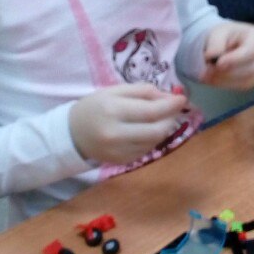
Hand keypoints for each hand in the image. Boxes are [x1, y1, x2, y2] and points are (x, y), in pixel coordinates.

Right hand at [69, 83, 187, 163]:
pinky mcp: (122, 162)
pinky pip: (146, 150)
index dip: (171, 105)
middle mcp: (117, 134)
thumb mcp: (114, 91)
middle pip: (157, 130)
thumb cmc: (94, 107)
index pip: (151, 111)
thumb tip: (168, 96)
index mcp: (113, 111)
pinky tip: (145, 130)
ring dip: (163, 128)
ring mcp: (119, 151)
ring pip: (155, 141)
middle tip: (172, 110)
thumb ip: (142, 91)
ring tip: (158, 118)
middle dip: (171, 119)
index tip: (182, 99)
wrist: (71, 134)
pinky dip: (152, 139)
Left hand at [201, 21, 253, 89]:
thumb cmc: (226, 36)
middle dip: (228, 72)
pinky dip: (227, 84)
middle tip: (208, 70)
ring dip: (226, 80)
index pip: (250, 52)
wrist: (227, 42)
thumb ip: (215, 44)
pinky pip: (243, 86)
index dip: (234, 60)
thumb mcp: (218, 33)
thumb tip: (212, 56)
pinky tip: (215, 79)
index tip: (218, 63)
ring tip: (208, 75)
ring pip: (247, 81)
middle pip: (251, 69)